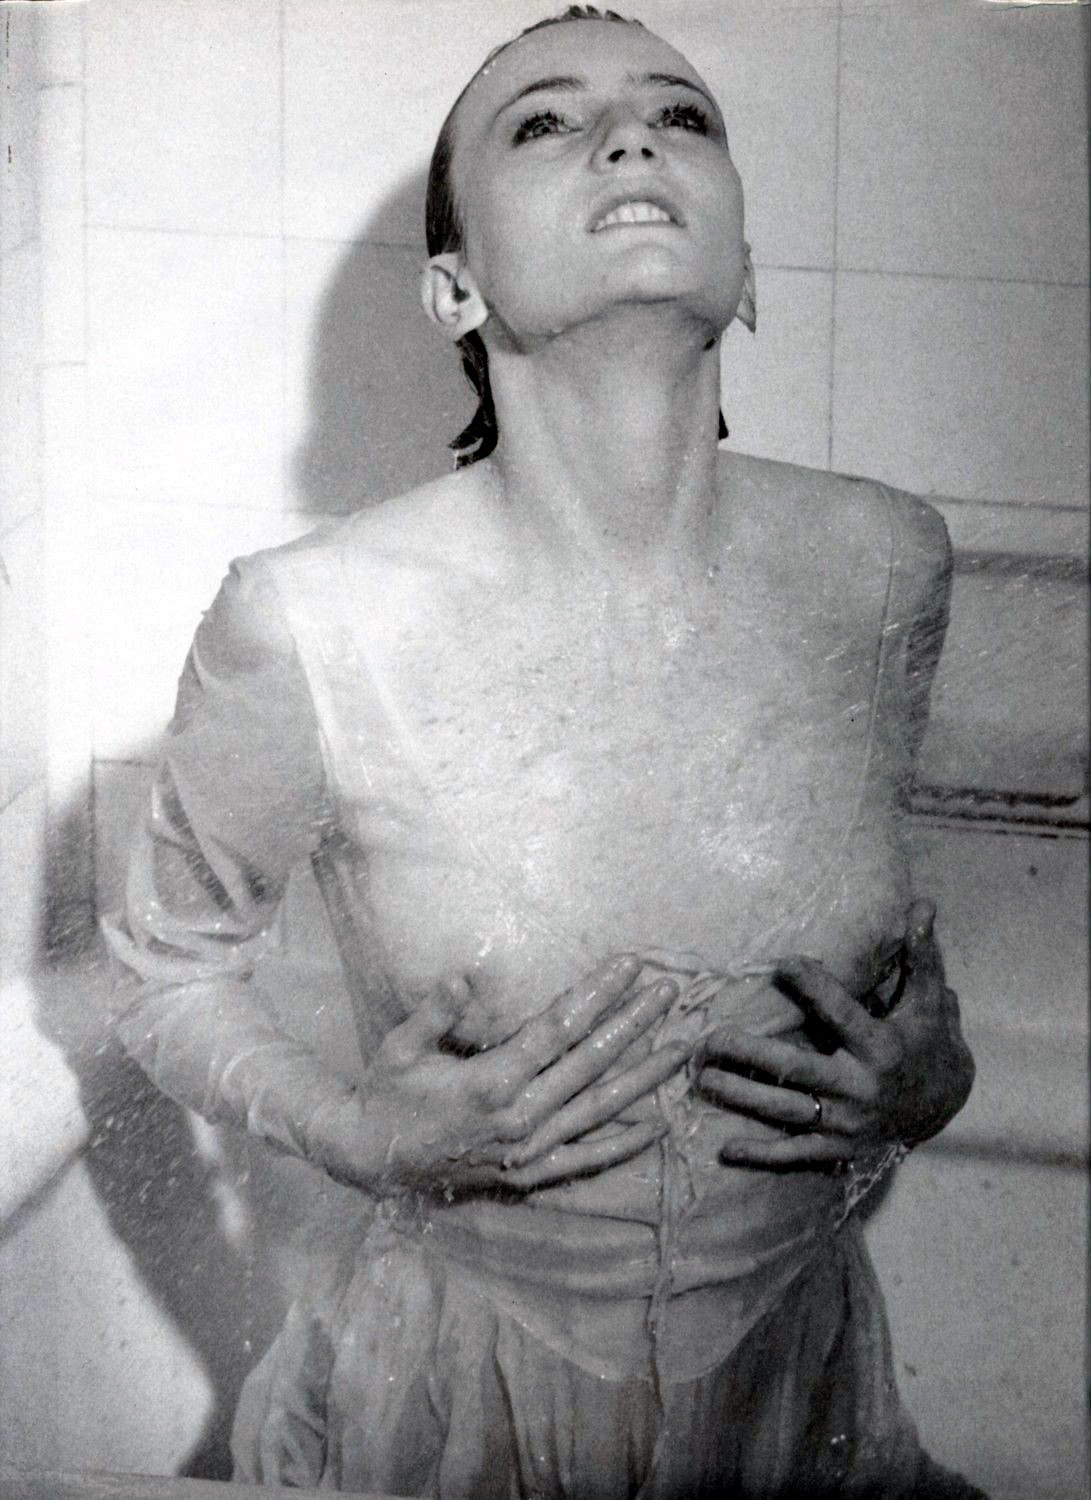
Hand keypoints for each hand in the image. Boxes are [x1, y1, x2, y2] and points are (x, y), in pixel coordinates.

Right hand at [310, 955, 686, 1195]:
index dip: (597, 994)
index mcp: (490, 1082)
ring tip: (681, 1047)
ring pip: (600, 1110)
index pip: (558, 1029)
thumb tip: (464, 978)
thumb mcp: (399, 1048)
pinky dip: (623, 1145)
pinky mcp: (529, 1177)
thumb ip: (434, 1013)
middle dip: (634, 1023)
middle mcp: (519, 1118)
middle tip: (669, 991)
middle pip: (590, 1063)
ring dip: (644, 1077)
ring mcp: (528, 1152)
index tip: (628, 964)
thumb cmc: (387, 1094)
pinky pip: (586, 1160)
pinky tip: (657, 1125)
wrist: (370, 1160)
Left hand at [694, 900, 974, 1167]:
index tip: (783, 963)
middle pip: (796, 1069)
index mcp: (880, 1047)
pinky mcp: (838, 1147)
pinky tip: (725, 1149)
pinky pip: (794, 1154)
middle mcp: (860, 1087)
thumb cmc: (926, 1041)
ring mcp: (846, 1122)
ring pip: (785, 1110)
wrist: (945, 1107)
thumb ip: (921, 954)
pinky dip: (760, 1154)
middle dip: (750, 1054)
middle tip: (711, 1038)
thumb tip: (921, 905)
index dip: (813, 986)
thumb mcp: (928, 1000)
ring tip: (702, 1078)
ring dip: (741, 1096)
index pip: (841, 1012)